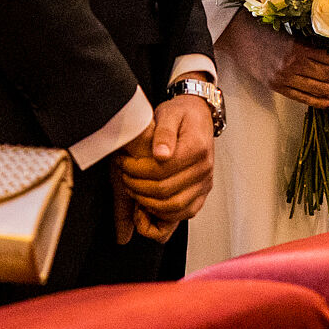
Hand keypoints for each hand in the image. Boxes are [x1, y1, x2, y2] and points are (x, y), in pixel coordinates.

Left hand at [116, 95, 215, 240]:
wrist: (198, 118)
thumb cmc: (182, 115)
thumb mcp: (169, 114)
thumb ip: (164, 133)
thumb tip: (161, 154)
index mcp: (197, 148)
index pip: (162, 170)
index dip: (138, 170)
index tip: (123, 162)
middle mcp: (205, 169)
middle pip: (166, 191)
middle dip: (138, 186)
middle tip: (124, 176)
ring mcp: (205, 184)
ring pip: (174, 207)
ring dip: (148, 203)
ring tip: (133, 189)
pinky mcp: (202, 194)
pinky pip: (184, 213)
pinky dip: (164, 215)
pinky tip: (148, 204)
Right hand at [218, 11, 328, 107]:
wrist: (234, 35)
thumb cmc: (261, 25)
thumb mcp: (288, 28)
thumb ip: (308, 40)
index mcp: (296, 47)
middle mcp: (291, 66)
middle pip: (328, 75)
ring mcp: (283, 78)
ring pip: (318, 88)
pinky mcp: (276, 86)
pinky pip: (301, 98)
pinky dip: (318, 102)